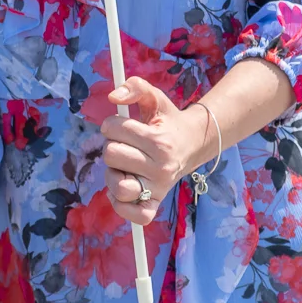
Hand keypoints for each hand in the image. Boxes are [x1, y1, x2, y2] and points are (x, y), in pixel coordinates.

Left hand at [99, 76, 214, 226]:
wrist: (191, 143)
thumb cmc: (166, 120)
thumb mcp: (154, 97)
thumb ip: (134, 86)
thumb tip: (112, 97)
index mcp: (158, 141)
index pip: (112, 128)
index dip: (112, 123)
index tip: (124, 125)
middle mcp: (160, 167)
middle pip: (110, 154)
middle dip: (113, 145)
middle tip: (128, 145)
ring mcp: (158, 188)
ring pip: (117, 186)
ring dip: (113, 174)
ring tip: (124, 166)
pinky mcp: (155, 203)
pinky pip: (135, 216)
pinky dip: (122, 206)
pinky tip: (123, 189)